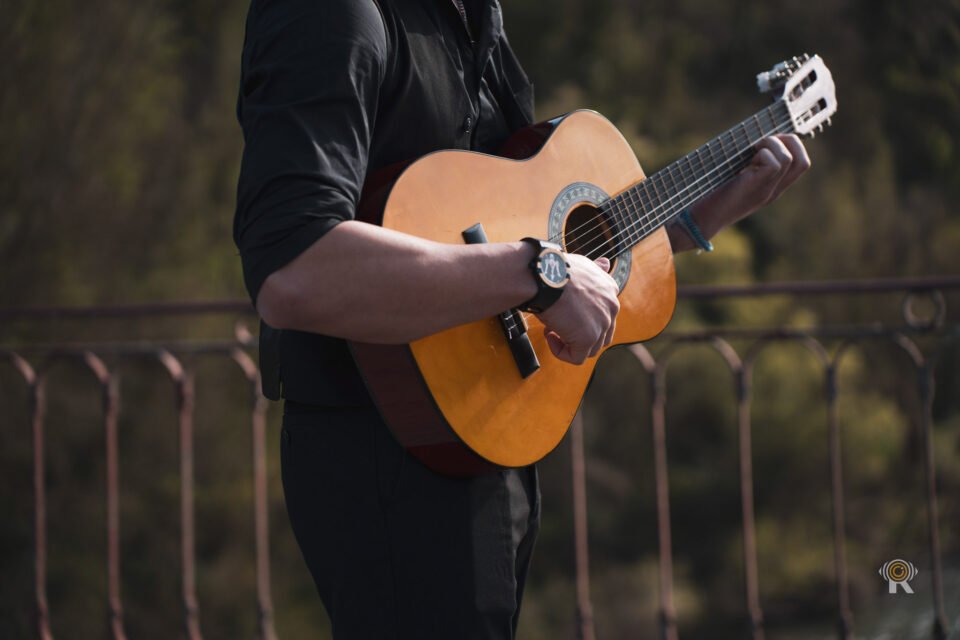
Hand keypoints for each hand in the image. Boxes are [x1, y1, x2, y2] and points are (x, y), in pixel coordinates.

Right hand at [536, 254, 619, 364]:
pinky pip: (576, 357)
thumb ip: (596, 269)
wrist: (546, 275)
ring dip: (568, 342)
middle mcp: (611, 307)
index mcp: (610, 291)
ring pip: (589, 348)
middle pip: (600, 334)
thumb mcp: (582, 264)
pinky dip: (560, 352)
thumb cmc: (556, 269)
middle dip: (578, 334)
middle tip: (557, 323)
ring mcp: (602, 324)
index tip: (565, 310)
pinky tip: (549, 336)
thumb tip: (605, 263)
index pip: (604, 314)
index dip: (584, 318)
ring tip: (551, 328)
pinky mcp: (588, 338)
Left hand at [687, 134, 810, 238]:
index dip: (790, 145)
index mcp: (771, 187)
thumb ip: (746, 165)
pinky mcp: (756, 189)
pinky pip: (775, 163)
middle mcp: (773, 190)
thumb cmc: (709, 196)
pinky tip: (744, 163)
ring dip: (771, 145)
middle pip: (804, 162)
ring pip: (790, 158)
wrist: (698, 221)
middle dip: (787, 141)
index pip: (800, 164)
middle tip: (761, 144)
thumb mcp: (733, 178)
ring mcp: (767, 191)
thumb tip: (751, 140)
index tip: (766, 142)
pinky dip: (762, 154)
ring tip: (750, 153)